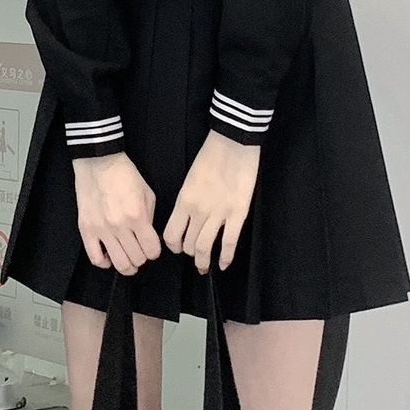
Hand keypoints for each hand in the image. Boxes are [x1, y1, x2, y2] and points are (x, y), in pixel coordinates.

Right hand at [72, 151, 160, 274]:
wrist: (99, 162)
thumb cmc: (124, 175)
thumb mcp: (147, 193)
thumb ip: (150, 218)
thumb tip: (148, 237)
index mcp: (137, 216)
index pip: (151, 250)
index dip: (154, 252)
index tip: (152, 249)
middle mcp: (120, 226)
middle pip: (136, 259)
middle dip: (142, 258)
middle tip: (140, 252)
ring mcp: (101, 229)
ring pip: (118, 263)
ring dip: (126, 265)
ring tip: (127, 260)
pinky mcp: (86, 229)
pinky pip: (94, 258)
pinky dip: (104, 262)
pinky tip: (108, 257)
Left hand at [163, 131, 260, 273]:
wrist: (233, 142)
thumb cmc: (211, 156)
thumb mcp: (190, 180)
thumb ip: (187, 202)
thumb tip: (186, 219)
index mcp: (183, 201)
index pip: (171, 234)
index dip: (173, 246)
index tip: (178, 248)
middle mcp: (198, 211)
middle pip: (188, 244)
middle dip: (190, 254)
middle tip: (194, 256)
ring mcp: (219, 214)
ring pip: (205, 248)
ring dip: (203, 261)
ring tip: (205, 267)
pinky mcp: (238, 214)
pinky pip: (229, 242)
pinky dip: (225, 257)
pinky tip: (223, 265)